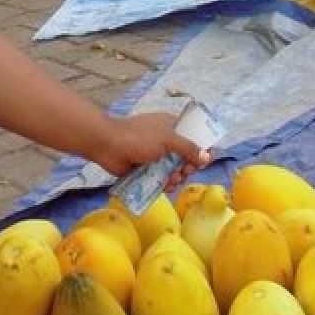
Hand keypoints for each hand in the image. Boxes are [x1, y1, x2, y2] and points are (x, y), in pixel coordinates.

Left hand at [91, 112, 210, 188]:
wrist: (107, 146)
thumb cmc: (138, 137)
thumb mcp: (167, 140)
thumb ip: (188, 148)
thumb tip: (207, 157)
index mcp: (171, 127)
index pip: (194, 136)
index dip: (202, 147)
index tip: (206, 159)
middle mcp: (165, 141)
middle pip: (186, 157)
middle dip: (189, 166)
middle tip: (185, 170)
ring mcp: (156, 156)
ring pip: (175, 170)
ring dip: (177, 177)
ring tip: (172, 179)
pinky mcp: (146, 170)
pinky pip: (162, 179)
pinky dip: (165, 184)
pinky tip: (165, 187)